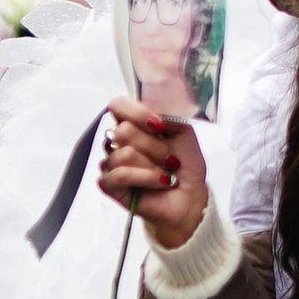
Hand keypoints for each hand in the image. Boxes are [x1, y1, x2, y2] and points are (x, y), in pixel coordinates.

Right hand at [97, 94, 207, 249]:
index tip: (159, 125)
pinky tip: (160, 182)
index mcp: (133, 124)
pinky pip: (120, 175)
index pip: (117, 105)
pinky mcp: (108, 184)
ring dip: (154, 165)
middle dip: (155, 146)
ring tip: (166, 172)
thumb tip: (150, 111)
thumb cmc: (185, 162)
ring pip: (124, 154)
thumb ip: (166, 114)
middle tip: (170, 158)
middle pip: (123, 131)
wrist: (190, 194)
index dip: (137, 113)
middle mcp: (117, 142)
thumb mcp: (183, 131)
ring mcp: (110, 163)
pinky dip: (147, 178)